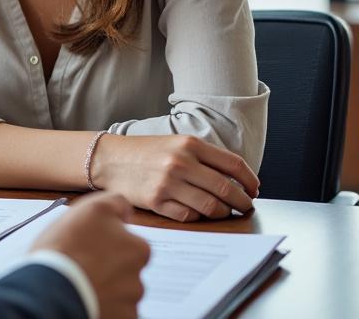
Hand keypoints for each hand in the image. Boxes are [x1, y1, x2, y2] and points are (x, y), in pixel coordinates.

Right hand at [32, 193, 148, 318]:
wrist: (51, 287)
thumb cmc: (68, 246)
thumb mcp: (92, 209)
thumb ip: (116, 204)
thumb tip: (127, 212)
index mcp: (138, 249)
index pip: (128, 241)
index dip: (105, 240)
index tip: (86, 243)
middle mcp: (139, 276)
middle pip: (124, 269)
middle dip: (108, 266)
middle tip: (81, 263)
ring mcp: (128, 302)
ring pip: (118, 291)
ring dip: (104, 286)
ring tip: (78, 280)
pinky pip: (113, 309)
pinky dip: (102, 304)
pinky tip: (83, 294)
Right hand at [91, 134, 258, 221]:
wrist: (109, 158)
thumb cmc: (145, 152)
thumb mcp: (175, 143)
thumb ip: (203, 157)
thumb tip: (237, 180)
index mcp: (190, 144)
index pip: (234, 165)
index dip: (250, 180)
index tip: (253, 189)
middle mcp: (181, 162)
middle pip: (227, 189)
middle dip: (243, 202)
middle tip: (245, 207)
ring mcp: (169, 182)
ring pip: (212, 207)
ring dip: (223, 213)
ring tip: (222, 212)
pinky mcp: (157, 201)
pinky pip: (190, 217)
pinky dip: (198, 218)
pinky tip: (196, 213)